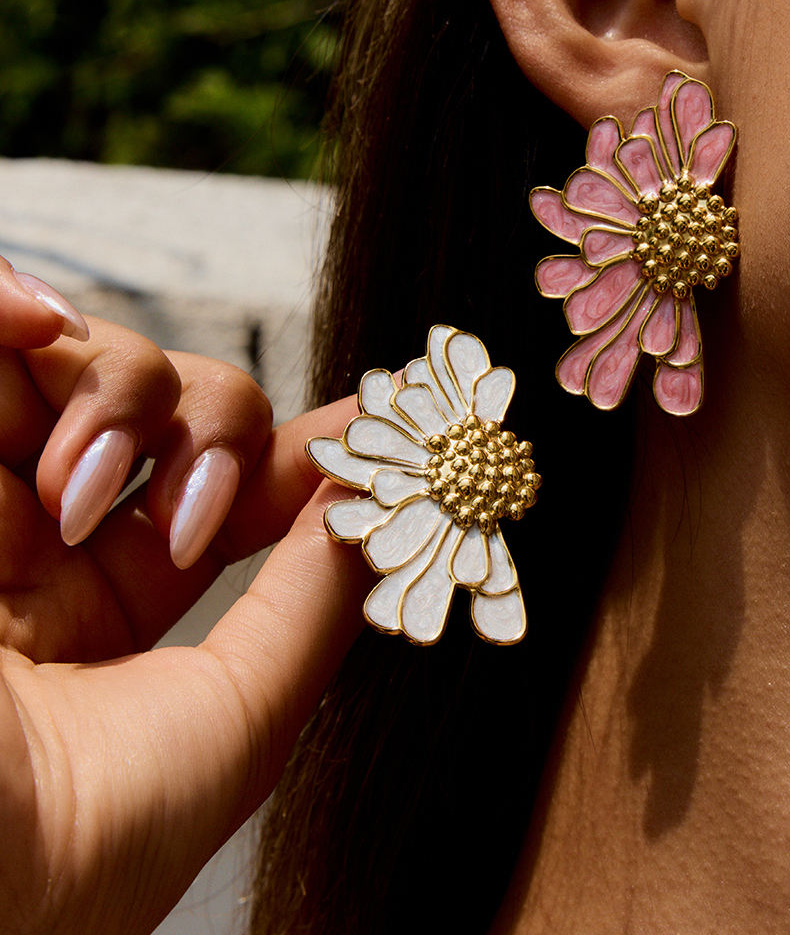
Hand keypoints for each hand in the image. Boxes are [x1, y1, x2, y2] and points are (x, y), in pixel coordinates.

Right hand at [0, 260, 366, 933]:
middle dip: (209, 430)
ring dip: (117, 394)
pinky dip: (11, 302)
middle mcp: (36, 547)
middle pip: (172, 412)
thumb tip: (380, 498)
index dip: (305, 448)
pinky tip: (37, 323)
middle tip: (192, 514)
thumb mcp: (232, 722)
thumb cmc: (66, 852)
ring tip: (78, 490)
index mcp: (106, 617)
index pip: (225, 494)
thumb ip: (313, 601)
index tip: (388, 405)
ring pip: (89, 363)